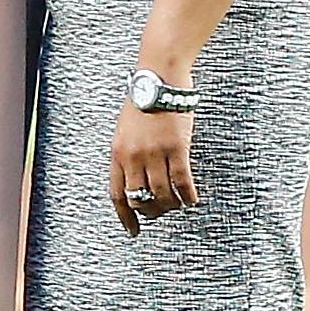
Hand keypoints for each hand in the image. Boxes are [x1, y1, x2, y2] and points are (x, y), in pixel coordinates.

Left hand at [109, 100, 196, 237]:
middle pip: (140, 197)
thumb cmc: (143, 103)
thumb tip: (135, 179)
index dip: (125, 216)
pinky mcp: (177, 148)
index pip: (117, 194)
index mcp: (117, 153)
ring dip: (171, 205)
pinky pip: (182, 181)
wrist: (158, 80)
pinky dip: (188, 195)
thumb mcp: (124, 131)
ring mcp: (155, 153)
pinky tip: (192, 199)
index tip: (132, 230)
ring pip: (162, 194)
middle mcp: (133, 156)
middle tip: (159, 213)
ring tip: (178, 205)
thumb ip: (127, 155)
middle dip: (150, 211)